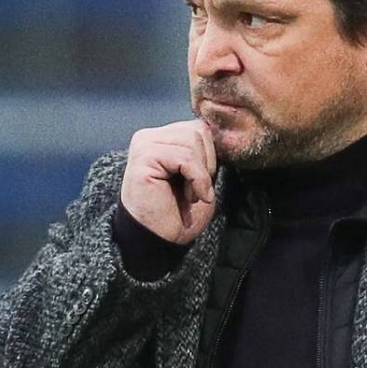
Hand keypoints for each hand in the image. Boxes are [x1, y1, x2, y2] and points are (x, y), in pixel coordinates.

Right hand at [121, 120, 217, 243]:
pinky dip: (196, 179)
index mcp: (162, 138)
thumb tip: (222, 132)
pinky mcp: (144, 158)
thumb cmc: (179, 212)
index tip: (201, 183)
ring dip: (200, 173)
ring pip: (192, 140)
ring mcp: (144, 144)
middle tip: (195, 190)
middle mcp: (149, 136)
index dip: (209, 156)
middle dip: (206, 163)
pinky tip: (190, 197)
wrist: (160, 240)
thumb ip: (203, 151)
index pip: (199, 127)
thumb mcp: (199, 174)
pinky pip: (185, 157)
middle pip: (198, 130)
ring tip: (189, 194)